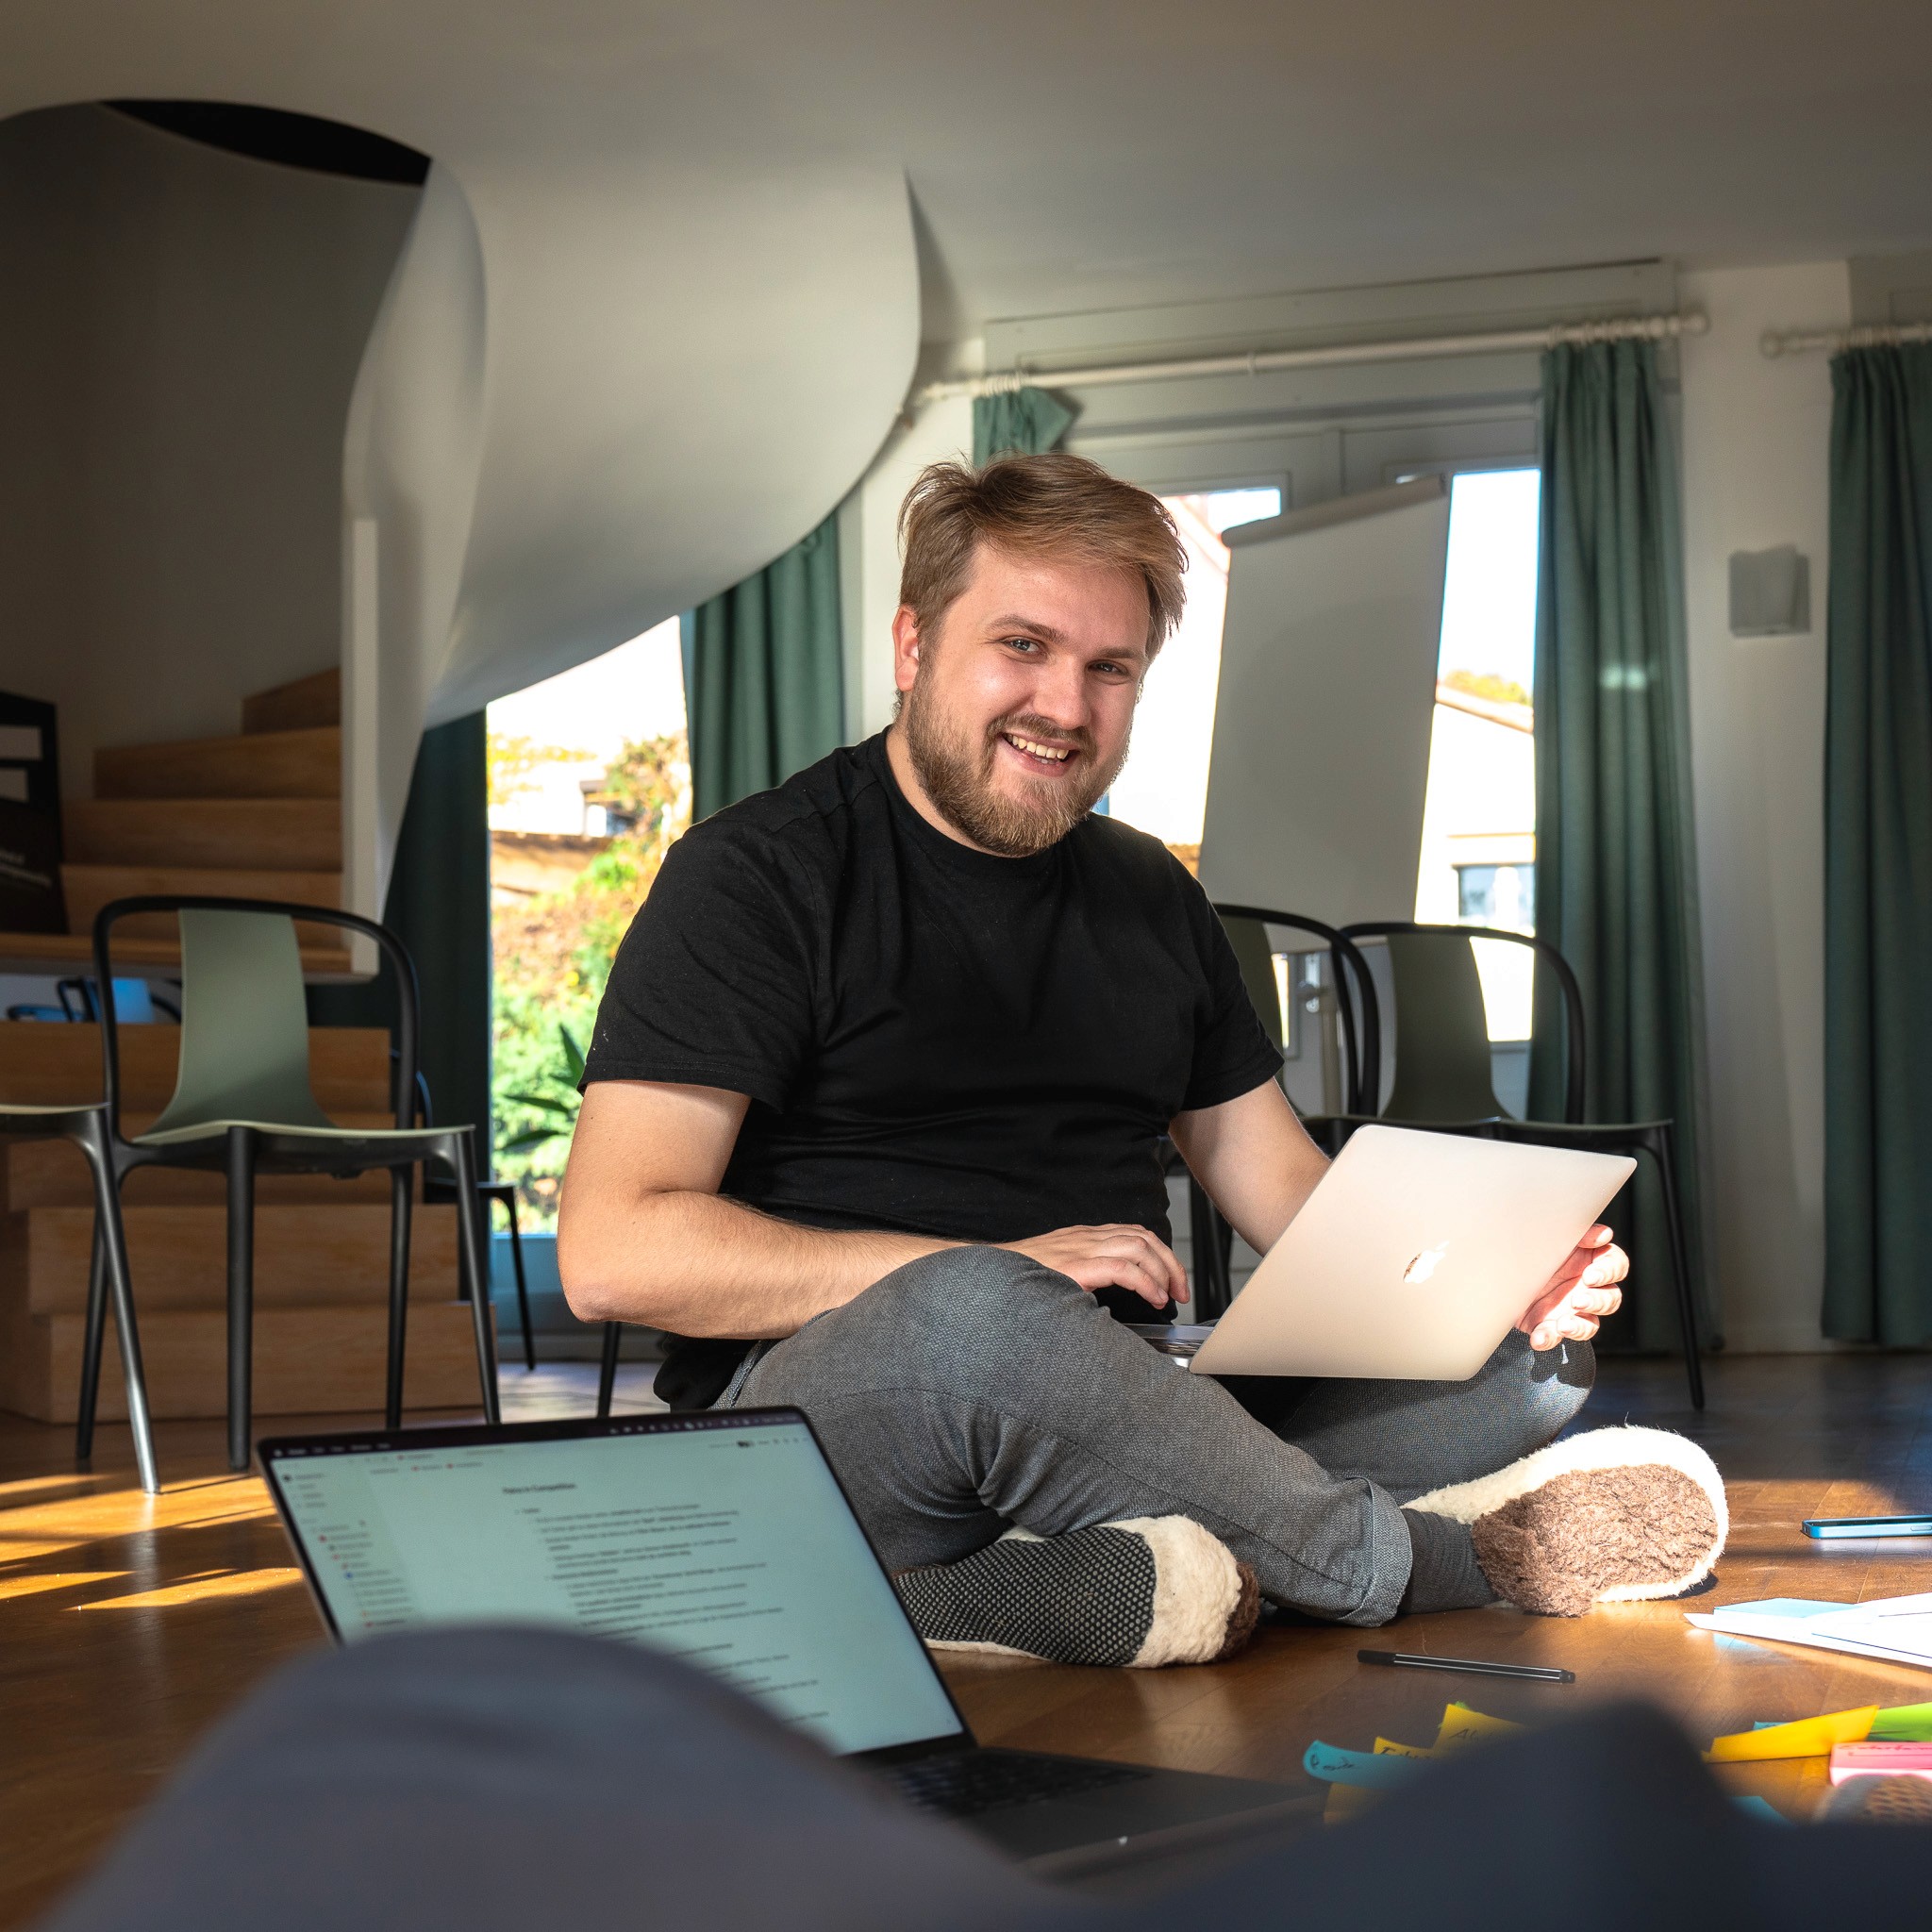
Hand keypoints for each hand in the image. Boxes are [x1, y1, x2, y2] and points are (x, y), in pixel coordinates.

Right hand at [1000, 1224, 1188, 1311]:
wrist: (989, 1276)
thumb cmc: (1022, 1278)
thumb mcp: (1059, 1270)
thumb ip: (1085, 1273)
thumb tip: (1112, 1294)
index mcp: (1085, 1237)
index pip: (1135, 1232)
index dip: (1160, 1253)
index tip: (1171, 1279)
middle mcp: (1087, 1237)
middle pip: (1144, 1237)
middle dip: (1170, 1263)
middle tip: (1181, 1290)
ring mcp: (1082, 1249)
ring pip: (1139, 1246)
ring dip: (1162, 1272)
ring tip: (1168, 1295)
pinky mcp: (1078, 1266)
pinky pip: (1123, 1267)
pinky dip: (1145, 1282)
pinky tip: (1152, 1298)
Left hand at [1517, 1224, 1625, 1350]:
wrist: (1499, 1269)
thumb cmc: (1531, 1246)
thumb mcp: (1551, 1234)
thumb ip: (1579, 1233)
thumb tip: (1605, 1235)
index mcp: (1590, 1260)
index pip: (1616, 1265)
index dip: (1609, 1272)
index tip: (1591, 1275)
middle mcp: (1587, 1287)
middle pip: (1611, 1298)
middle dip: (1598, 1301)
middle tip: (1578, 1300)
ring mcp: (1572, 1310)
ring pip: (1592, 1324)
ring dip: (1580, 1326)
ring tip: (1563, 1324)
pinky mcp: (1552, 1325)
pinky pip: (1557, 1337)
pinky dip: (1549, 1338)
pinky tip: (1538, 1337)